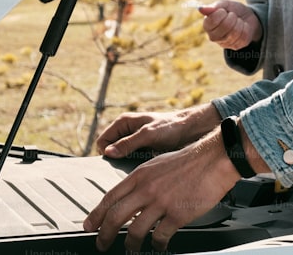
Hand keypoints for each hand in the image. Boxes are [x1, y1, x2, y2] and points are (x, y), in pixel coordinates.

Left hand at [84, 129, 238, 251]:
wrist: (213, 159)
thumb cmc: (189, 161)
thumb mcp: (157, 164)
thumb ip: (142, 180)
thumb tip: (130, 197)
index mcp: (140, 175)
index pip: (110, 198)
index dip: (96, 215)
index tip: (89, 226)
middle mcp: (147, 189)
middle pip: (115, 217)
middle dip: (104, 235)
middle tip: (102, 244)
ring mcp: (161, 203)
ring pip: (135, 232)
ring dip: (130, 245)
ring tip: (131, 249)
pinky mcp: (177, 215)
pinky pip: (159, 237)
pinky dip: (157, 245)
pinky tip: (158, 245)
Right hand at [95, 104, 220, 158]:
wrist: (190, 130)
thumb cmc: (171, 127)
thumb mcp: (148, 135)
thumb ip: (128, 143)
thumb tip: (109, 153)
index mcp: (123, 123)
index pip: (102, 142)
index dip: (107, 153)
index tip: (119, 161)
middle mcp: (126, 132)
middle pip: (110, 152)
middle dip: (117, 160)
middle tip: (130, 167)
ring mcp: (134, 142)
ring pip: (120, 158)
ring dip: (127, 164)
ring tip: (139, 168)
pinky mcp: (142, 151)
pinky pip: (131, 162)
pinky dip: (135, 166)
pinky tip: (144, 169)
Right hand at [199, 0, 262, 49]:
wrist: (247, 16)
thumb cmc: (233, 10)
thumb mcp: (224, 4)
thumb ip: (213, 7)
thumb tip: (200, 9)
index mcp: (207, 25)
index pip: (212, 20)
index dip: (221, 13)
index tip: (224, 11)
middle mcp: (213, 37)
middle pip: (225, 26)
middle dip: (232, 17)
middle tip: (232, 15)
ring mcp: (225, 43)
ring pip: (235, 32)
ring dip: (239, 22)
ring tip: (237, 21)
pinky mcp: (236, 46)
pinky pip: (244, 36)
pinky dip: (246, 28)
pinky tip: (242, 28)